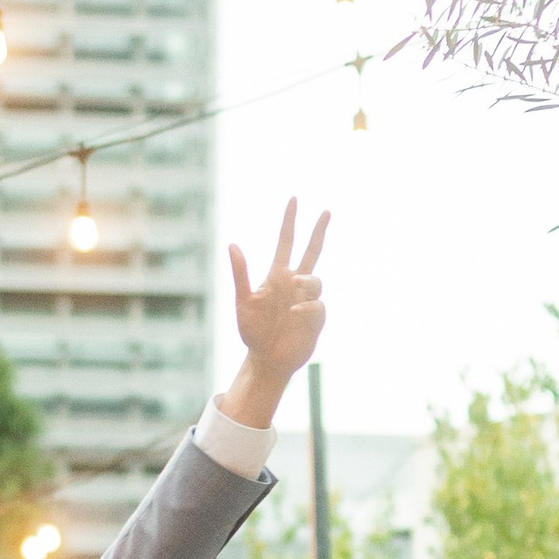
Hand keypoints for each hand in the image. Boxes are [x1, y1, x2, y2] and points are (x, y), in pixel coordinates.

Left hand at [225, 199, 329, 405]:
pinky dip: (307, 308)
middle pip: (311, 251)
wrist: (268, 359)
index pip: (285, 242)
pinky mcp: (317, 316)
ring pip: (316, 280)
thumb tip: (232, 244)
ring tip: (291, 304)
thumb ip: (240, 274)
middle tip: (326, 211)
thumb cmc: (252, 332)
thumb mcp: (242, 303)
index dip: (289, 221)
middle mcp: (294, 283)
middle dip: (318, 231)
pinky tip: (296, 316)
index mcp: (276, 275)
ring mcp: (307, 299)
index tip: (294, 199)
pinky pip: (318, 304)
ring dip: (306, 286)